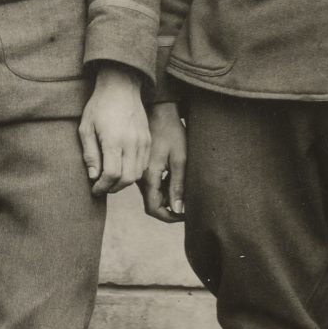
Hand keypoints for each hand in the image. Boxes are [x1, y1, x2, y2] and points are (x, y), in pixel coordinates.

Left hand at [77, 65, 149, 198]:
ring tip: (110, 181)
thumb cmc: (99, 106)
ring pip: (137, 174)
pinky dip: (133, 173)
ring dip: (124, 182)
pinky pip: (144, 165)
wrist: (121, 87)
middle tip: (102, 187)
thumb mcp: (86, 128)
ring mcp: (143, 142)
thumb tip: (93, 176)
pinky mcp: (148, 141)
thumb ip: (90, 154)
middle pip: (127, 178)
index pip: (112, 174)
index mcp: (114, 140)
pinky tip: (122, 169)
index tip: (94, 189)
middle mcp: (132, 143)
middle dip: (113, 188)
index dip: (102, 186)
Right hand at [143, 102, 186, 221]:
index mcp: (148, 177)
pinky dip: (163, 185)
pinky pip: (151, 184)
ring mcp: (139, 172)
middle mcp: (139, 177)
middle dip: (170, 206)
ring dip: (167, 195)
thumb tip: (178, 210)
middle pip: (152, 203)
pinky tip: (174, 174)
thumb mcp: (180, 159)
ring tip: (183, 184)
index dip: (169, 217)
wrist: (158, 111)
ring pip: (152, 194)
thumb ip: (178, 186)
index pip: (153, 209)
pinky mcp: (141, 166)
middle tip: (189, 198)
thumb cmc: (171, 133)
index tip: (185, 213)